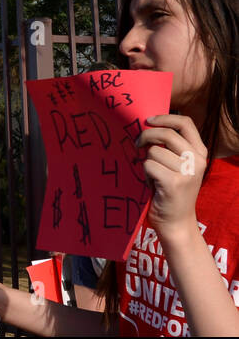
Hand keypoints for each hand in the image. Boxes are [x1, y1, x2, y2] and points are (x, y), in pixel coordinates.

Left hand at [138, 114, 206, 239]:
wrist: (176, 220)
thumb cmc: (171, 188)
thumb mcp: (178, 164)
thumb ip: (171, 146)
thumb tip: (148, 123)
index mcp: (200, 152)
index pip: (186, 123)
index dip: (164, 117)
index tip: (148, 120)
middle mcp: (197, 160)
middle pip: (165, 133)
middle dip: (145, 136)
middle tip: (137, 144)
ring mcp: (187, 172)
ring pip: (153, 151)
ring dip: (147, 162)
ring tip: (154, 175)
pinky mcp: (174, 182)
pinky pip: (148, 165)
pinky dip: (145, 173)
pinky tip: (153, 184)